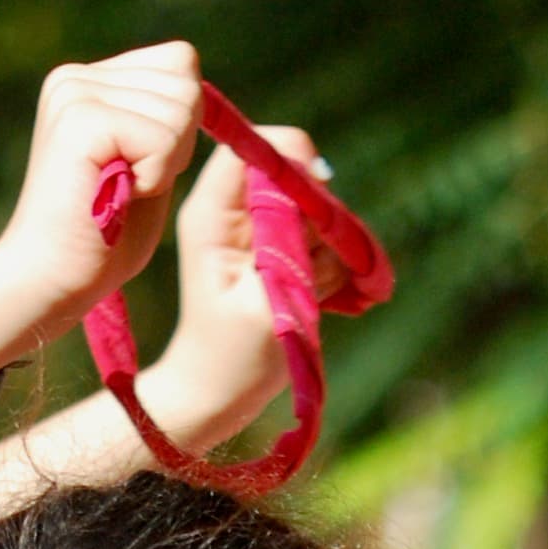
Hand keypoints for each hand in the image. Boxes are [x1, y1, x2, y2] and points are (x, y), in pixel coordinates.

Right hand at [0, 46, 204, 374]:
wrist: (47, 284)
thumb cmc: (101, 244)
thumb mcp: (149, 169)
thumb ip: (171, 124)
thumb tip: (199, 89)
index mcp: (91, 82)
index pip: (180, 62)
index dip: (184, 121)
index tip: (142, 168)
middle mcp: (78, 77)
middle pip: (186, 81)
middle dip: (179, 144)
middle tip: (128, 187)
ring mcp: (76, 91)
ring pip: (181, 108)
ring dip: (165, 166)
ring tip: (117, 194)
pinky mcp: (82, 118)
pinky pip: (164, 138)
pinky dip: (154, 179)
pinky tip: (114, 198)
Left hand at [149, 122, 342, 452]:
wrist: (216, 399)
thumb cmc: (230, 362)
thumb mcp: (266, 306)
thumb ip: (295, 252)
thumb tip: (326, 209)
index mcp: (212, 213)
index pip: (255, 149)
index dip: (292, 160)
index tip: (319, 198)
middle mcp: (234, 212)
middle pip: (291, 174)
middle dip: (319, 213)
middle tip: (325, 263)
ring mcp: (258, 232)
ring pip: (312, 208)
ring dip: (332, 245)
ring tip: (327, 292)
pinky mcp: (279, 253)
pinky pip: (319, 238)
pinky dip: (335, 263)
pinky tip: (335, 297)